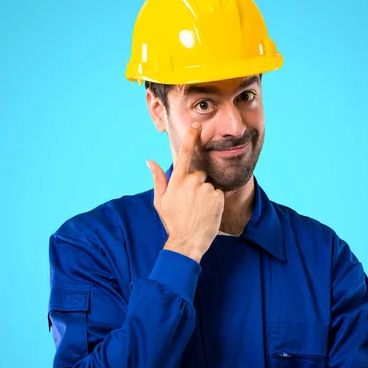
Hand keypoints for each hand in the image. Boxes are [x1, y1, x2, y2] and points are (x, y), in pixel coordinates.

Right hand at [146, 122, 224, 262]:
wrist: (188, 241)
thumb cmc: (172, 222)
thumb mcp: (160, 201)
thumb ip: (158, 178)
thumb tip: (149, 161)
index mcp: (177, 181)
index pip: (184, 153)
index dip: (191, 137)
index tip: (197, 126)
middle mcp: (192, 181)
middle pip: (199, 174)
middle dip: (196, 184)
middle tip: (191, 203)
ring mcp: (206, 189)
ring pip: (208, 185)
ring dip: (205, 194)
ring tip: (198, 210)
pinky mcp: (217, 197)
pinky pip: (217, 193)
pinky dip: (214, 201)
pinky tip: (207, 212)